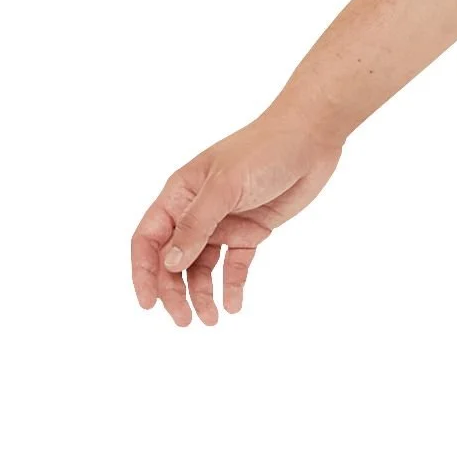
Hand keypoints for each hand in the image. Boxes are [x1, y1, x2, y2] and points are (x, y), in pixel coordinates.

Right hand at [129, 109, 342, 325]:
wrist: (313, 137)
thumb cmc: (264, 149)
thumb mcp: (225, 185)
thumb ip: (196, 224)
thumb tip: (169, 264)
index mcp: (180, 194)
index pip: (149, 238)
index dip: (143, 272)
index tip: (148, 304)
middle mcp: (197, 210)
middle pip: (174, 259)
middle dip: (174, 291)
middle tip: (185, 320)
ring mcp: (224, 222)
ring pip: (203, 267)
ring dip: (202, 294)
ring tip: (211, 319)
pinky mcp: (251, 231)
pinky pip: (235, 265)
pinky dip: (232, 285)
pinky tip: (233, 305)